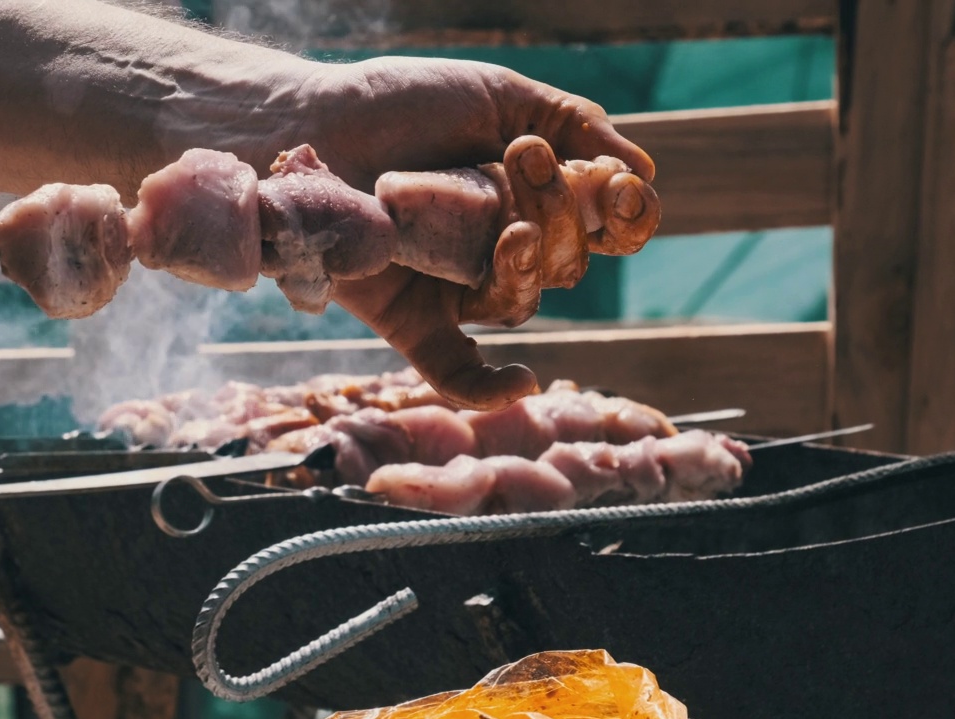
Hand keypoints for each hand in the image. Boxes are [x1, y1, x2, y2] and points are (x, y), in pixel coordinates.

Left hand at [306, 59, 657, 409]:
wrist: (311, 125)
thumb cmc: (400, 104)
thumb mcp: (497, 95)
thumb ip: (571, 123)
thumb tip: (643, 172)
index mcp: (528, 198)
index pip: (598, 224)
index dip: (621, 216)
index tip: (618, 190)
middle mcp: (498, 248)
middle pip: (565, 262)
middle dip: (558, 213)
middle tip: (523, 159)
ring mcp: (455, 288)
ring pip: (521, 303)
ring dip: (526, 265)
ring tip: (505, 225)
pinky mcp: (410, 320)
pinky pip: (456, 370)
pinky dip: (489, 387)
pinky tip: (522, 380)